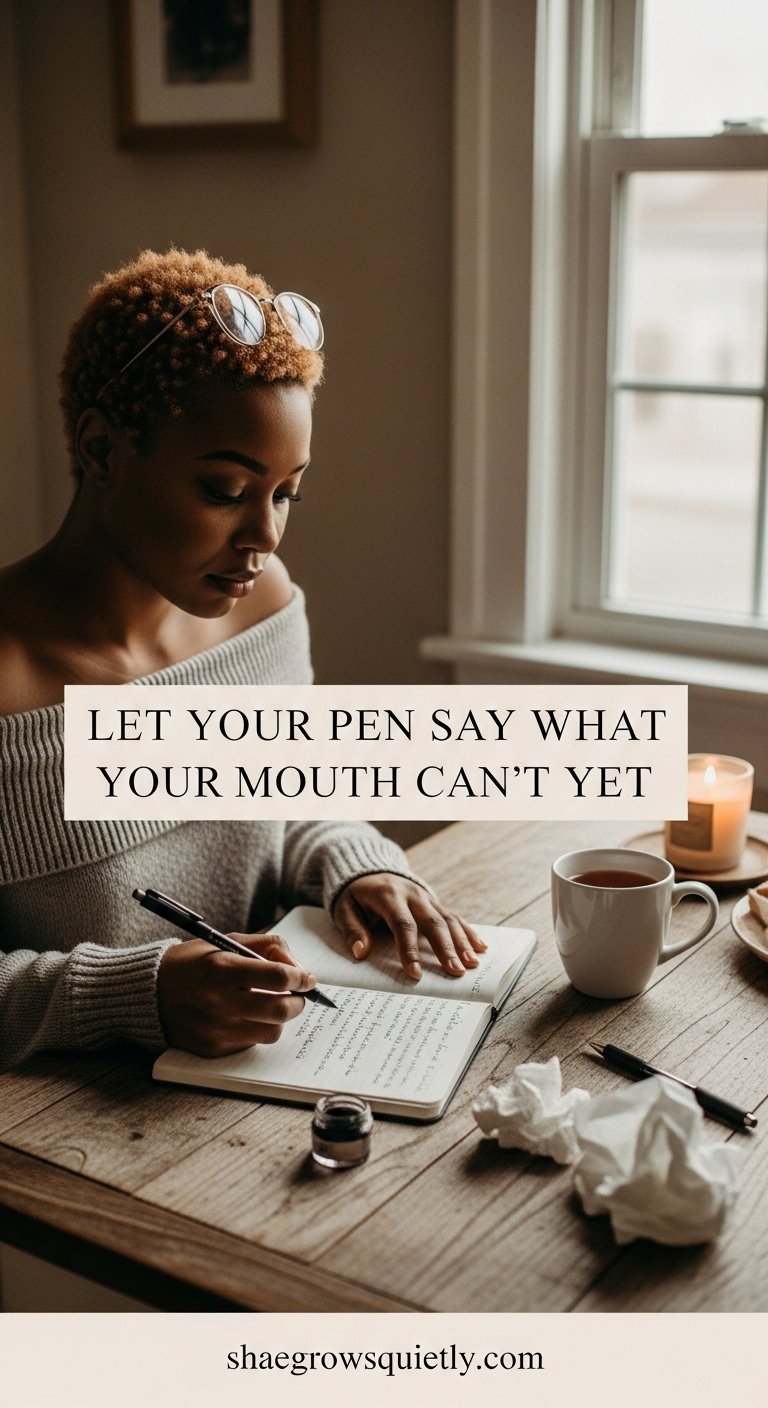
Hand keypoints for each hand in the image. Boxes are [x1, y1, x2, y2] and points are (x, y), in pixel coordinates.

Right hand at [157, 934, 315, 1057]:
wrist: (147, 992)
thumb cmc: (190, 963)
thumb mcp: (224, 942)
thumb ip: (265, 947)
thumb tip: (297, 967)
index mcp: (223, 968)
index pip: (278, 976)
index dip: (300, 977)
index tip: (307, 978)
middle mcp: (220, 1001)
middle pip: (281, 1009)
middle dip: (299, 1002)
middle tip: (298, 995)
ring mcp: (216, 1028)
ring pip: (271, 1032)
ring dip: (279, 1019)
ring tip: (272, 1006)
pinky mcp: (212, 1048)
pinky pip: (251, 1044)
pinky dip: (256, 1030)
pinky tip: (247, 1017)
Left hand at [333, 873, 486, 980]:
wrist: (368, 869)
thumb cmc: (355, 895)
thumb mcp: (343, 908)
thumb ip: (352, 930)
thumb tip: (361, 953)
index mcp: (389, 896)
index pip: (402, 924)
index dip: (409, 950)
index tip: (415, 974)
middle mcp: (412, 895)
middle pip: (433, 922)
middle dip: (445, 948)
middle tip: (456, 972)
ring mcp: (426, 898)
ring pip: (448, 919)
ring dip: (462, 942)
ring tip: (472, 964)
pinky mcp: (434, 902)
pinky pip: (453, 916)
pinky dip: (468, 932)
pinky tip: (481, 947)